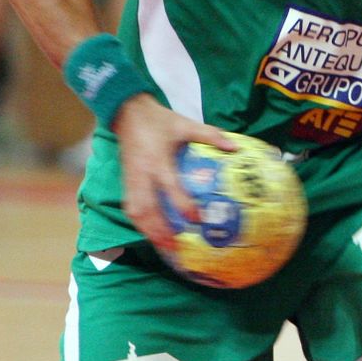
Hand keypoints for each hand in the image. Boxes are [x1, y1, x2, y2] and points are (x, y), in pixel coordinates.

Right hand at [112, 95, 237, 252]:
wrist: (127, 112)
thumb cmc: (159, 120)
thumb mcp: (186, 124)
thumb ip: (211, 135)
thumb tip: (235, 147)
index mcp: (158, 161)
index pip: (171, 188)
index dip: (183, 206)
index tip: (198, 220)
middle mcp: (142, 174)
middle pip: (147, 209)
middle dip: (160, 231)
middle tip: (176, 248)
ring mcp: (131, 179)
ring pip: (135, 212)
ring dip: (148, 232)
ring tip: (164, 248)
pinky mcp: (125, 181)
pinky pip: (131, 207)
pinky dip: (140, 223)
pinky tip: (152, 235)